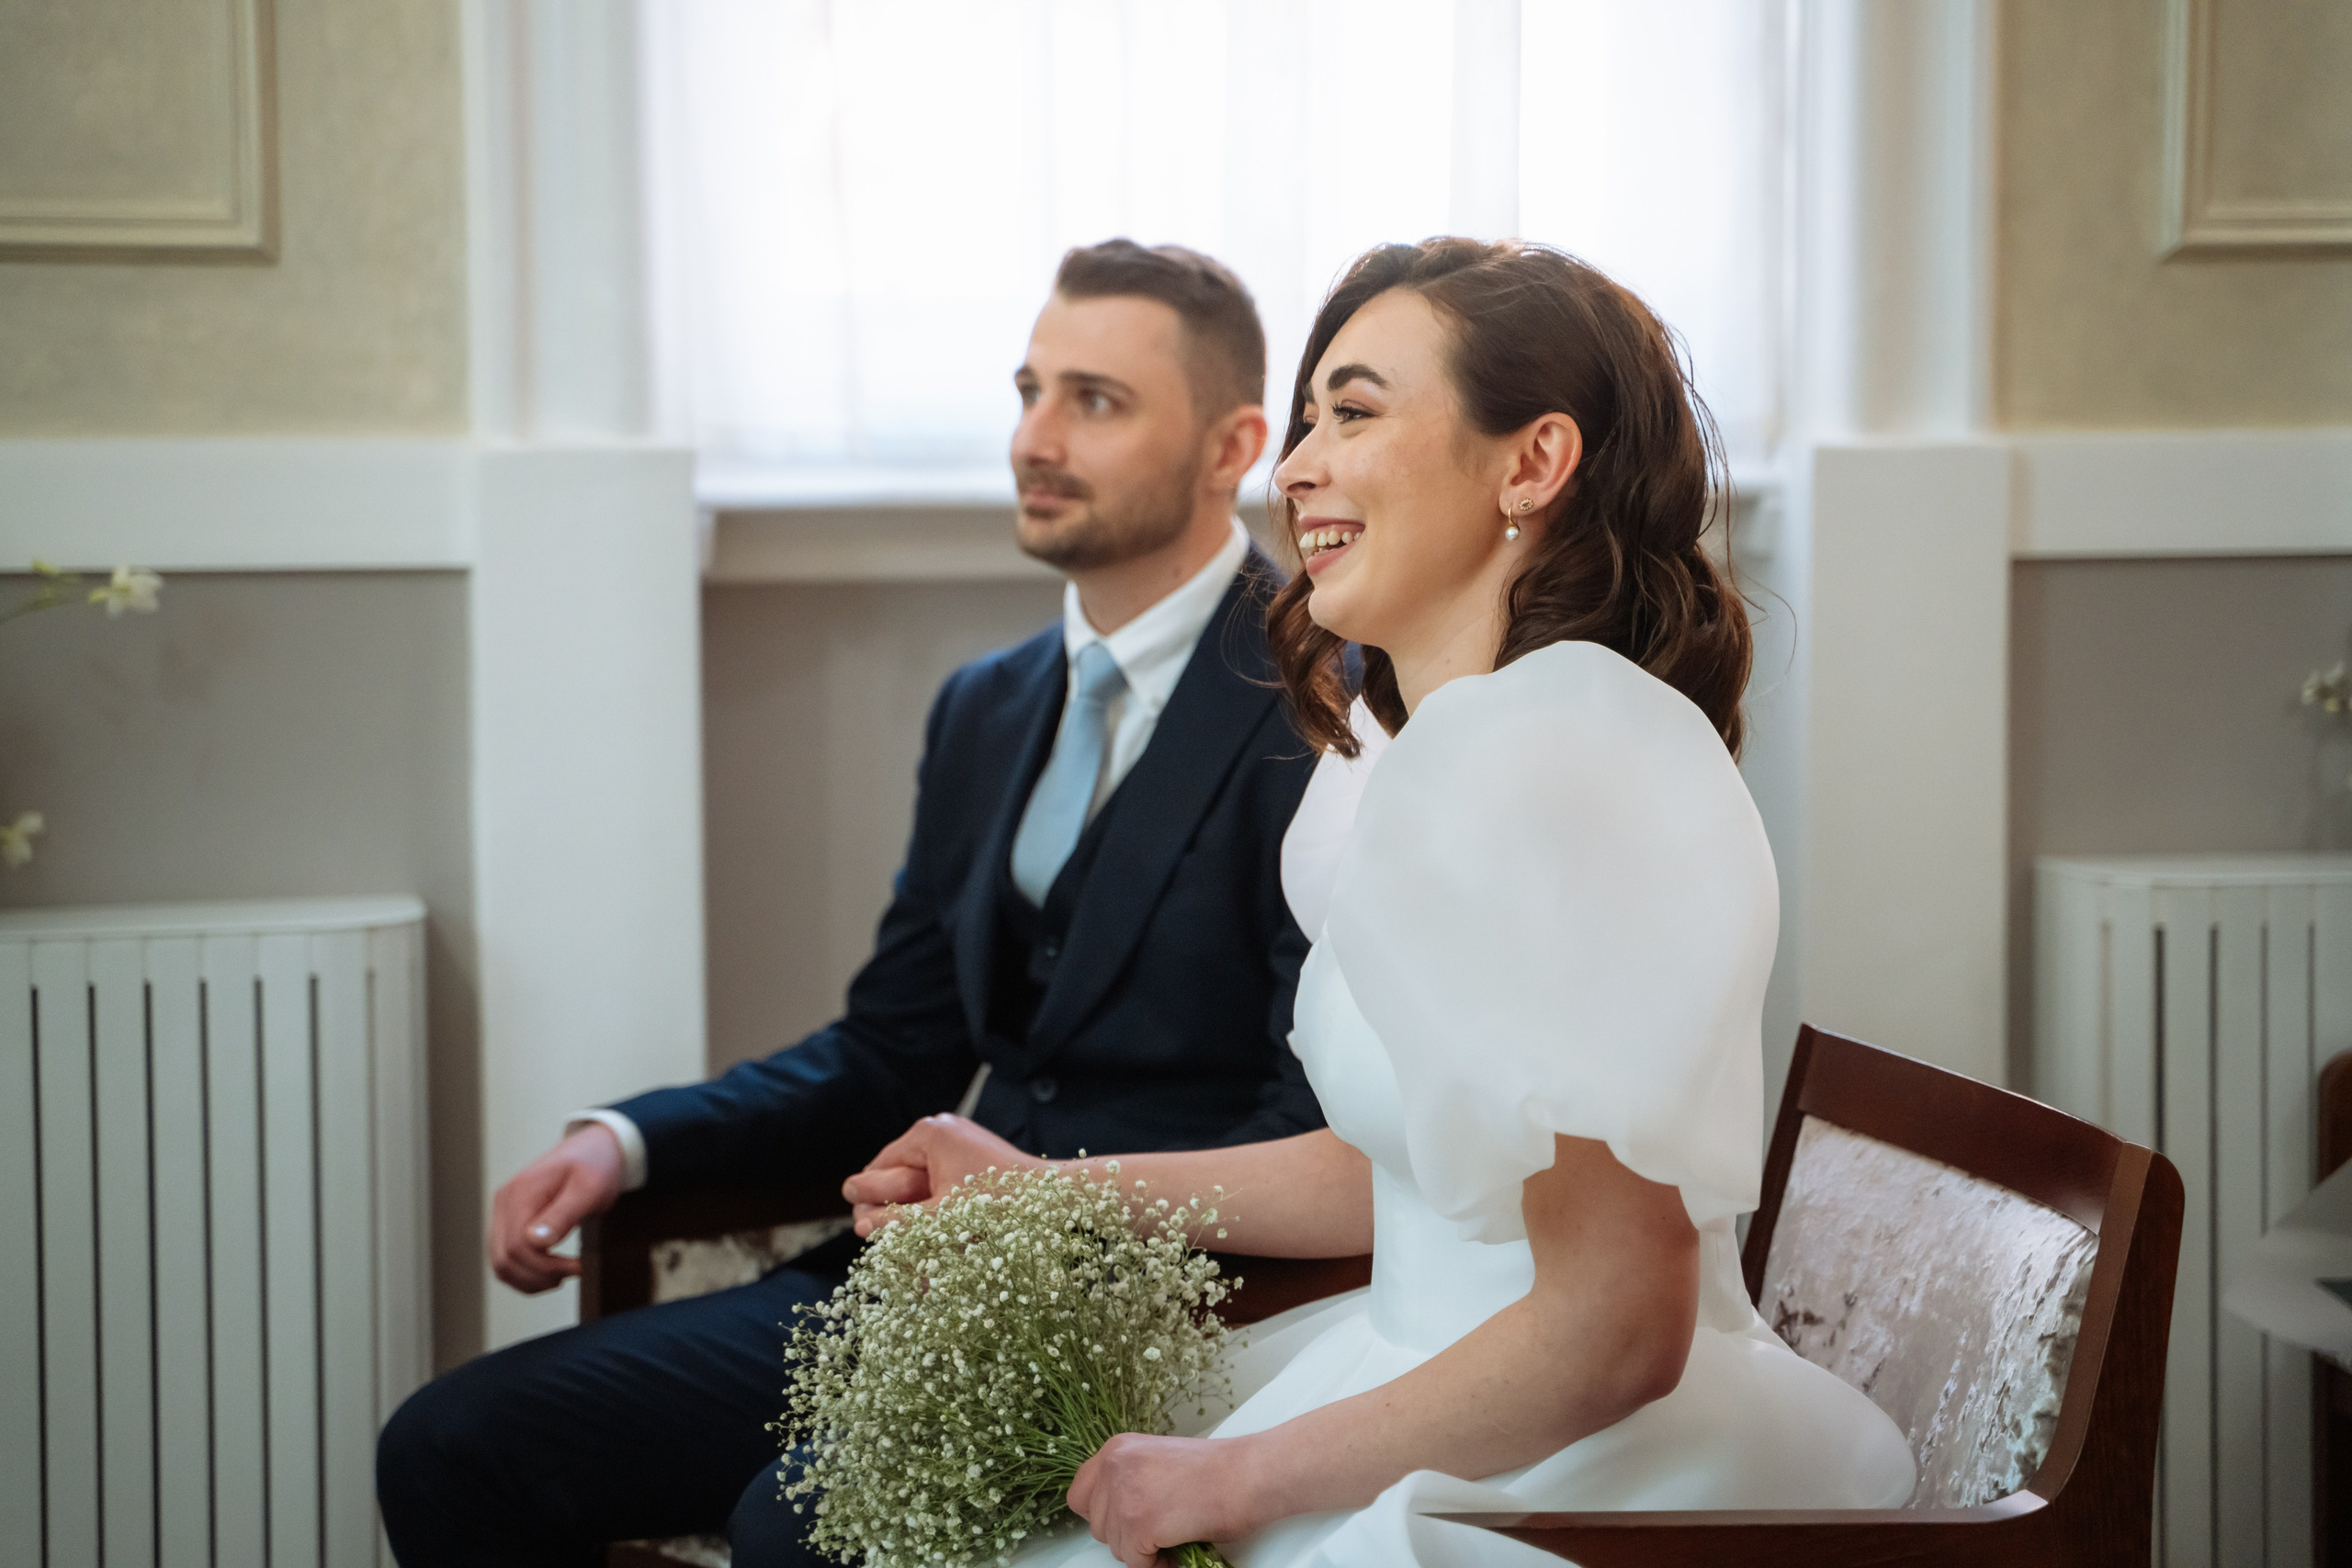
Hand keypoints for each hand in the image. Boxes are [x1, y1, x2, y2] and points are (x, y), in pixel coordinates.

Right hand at [487, 1123, 624, 1292]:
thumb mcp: (589, 1187)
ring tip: (561, 1276)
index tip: (579, 1268)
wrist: (597, 1148)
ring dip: (530, 1279)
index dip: (546, 1267)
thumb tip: (536, 1242)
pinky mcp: (511, 1221)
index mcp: (521, 1193)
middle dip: (538, 1276)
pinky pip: (507, 1256)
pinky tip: (550, 1272)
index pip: (518, 1247)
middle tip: (571, 1274)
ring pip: (501, 1263)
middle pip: (504, 1259)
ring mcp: (504, 1212)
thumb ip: (563, 1214)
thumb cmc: (597, 1164)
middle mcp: (505, 1203)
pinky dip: (525, 1272)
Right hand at [842, 1113, 1041, 1236]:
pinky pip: (944, 1186)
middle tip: (889, 1247)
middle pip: (899, 1175)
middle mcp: (941, 1130)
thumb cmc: (997, 1204)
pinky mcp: (974, 1158)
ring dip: (916, 1217)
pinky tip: (937, 1243)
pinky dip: (939, 1212)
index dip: (869, 1202)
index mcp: (926, 1134)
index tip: (868, 1235)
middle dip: (894, 1211)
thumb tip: (860, 1226)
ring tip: (912, 1252)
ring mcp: (959, 1142)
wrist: (1055, 1197)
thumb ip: (896, 1221)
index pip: (878, 1168)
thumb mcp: (940, 1217)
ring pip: (922, 1184)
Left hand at [1069, 1432, 1265, 1567]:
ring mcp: (1124, 1495)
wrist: (1248, 1475)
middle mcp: (1114, 1466)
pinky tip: (1176, 1546)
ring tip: (1172, 1535)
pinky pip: (1136, 1562)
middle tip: (1156, 1529)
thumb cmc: (1218, 1471)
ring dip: (1142, 1550)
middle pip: (1095, 1524)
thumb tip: (1115, 1510)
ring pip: (1115, 1546)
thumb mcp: (1156, 1460)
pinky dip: (1156, 1564)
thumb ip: (1129, 1478)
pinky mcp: (1139, 1523)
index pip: (1079, 1494)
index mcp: (1117, 1449)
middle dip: (1124, 1534)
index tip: (1123, 1521)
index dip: (1102, 1514)